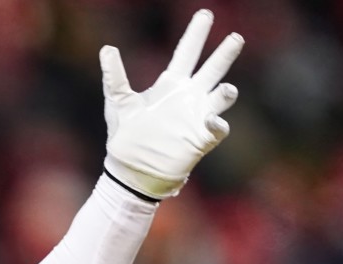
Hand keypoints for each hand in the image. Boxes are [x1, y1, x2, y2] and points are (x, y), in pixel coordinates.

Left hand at [101, 9, 242, 198]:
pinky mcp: (201, 137)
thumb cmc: (125, 135)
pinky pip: (217, 128)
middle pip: (211, 69)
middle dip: (223, 54)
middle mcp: (189, 96)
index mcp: (170, 84)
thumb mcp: (118, 102)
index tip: (205, 14)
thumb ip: (115, 77)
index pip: (186, 53)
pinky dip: (217, 123)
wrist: (131, 168)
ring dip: (225, 92)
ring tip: (226, 88)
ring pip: (221, 97)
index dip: (196, 34)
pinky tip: (211, 121)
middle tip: (235, 37)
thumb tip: (106, 48)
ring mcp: (198, 115)